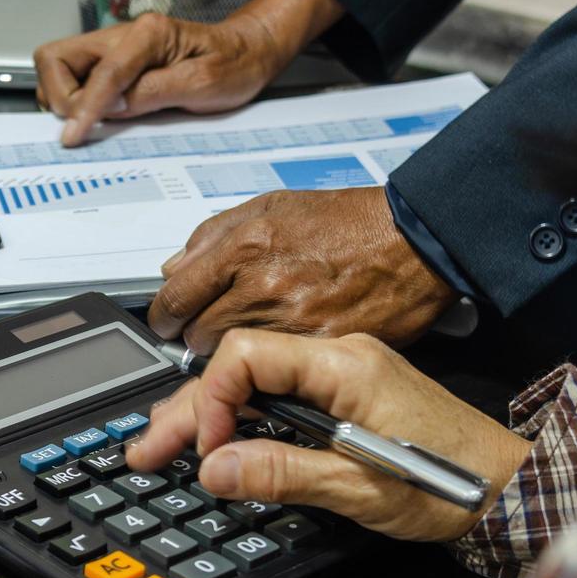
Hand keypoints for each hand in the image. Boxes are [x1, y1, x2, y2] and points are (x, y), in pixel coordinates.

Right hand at [33, 0, 344, 145]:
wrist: (248, 51)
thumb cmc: (234, 64)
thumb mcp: (204, 84)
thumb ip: (155, 93)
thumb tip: (115, 106)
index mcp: (148, 34)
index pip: (103, 73)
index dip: (84, 108)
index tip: (73, 136)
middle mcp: (124, 34)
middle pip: (57, 57)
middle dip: (62, 95)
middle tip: (87, 122)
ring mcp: (115, 47)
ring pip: (59, 66)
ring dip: (65, 97)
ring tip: (95, 118)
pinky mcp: (114, 61)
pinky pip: (76, 77)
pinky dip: (76, 98)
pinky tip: (101, 112)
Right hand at [128, 330, 531, 540]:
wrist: (510, 487)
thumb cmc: (454, 483)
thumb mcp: (362, 488)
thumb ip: (284, 473)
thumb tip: (215, 468)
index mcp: (343, 365)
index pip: (246, 356)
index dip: (211, 401)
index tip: (206, 451)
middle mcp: (339, 357)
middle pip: (240, 369)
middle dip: (188, 410)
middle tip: (145, 450)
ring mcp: (342, 373)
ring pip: (254, 381)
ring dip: (207, 414)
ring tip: (162, 444)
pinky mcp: (347, 393)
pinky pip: (278, 393)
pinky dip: (240, 416)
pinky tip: (216, 437)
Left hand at [149, 187, 455, 353]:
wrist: (411, 240)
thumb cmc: (346, 221)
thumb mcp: (272, 206)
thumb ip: (212, 236)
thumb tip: (174, 267)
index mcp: (244, 248)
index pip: (175, 298)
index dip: (165, 316)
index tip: (168, 320)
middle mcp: (262, 288)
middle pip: (196, 336)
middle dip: (196, 336)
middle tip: (210, 329)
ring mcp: (291, 323)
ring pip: (231, 359)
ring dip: (231, 355)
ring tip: (250, 337)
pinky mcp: (318, 350)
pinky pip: (273, 371)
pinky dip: (268, 366)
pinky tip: (278, 352)